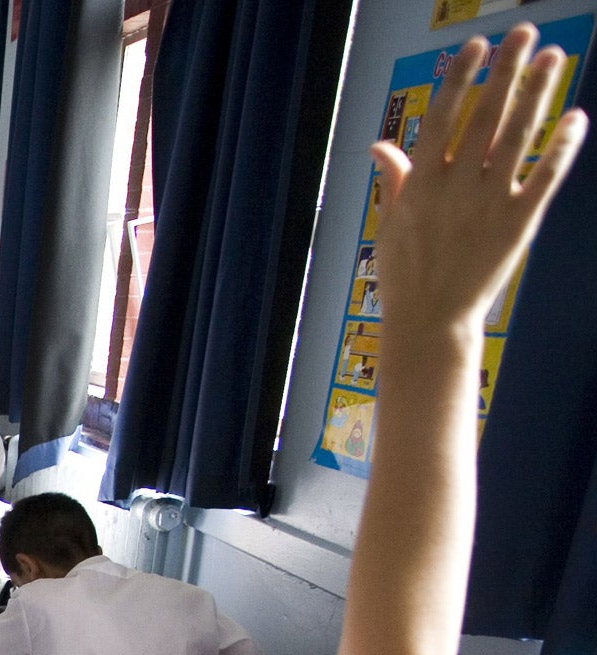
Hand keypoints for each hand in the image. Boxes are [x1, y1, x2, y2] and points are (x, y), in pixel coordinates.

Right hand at [370, 25, 584, 332]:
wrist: (430, 321)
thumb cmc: (406, 274)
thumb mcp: (389, 224)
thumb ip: (393, 178)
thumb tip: (381, 144)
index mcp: (420, 185)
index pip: (442, 118)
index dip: (461, 79)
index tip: (477, 46)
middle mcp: (455, 188)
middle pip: (485, 116)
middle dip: (506, 70)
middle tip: (524, 33)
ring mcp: (487, 204)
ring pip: (517, 137)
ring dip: (537, 93)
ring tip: (552, 58)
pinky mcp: (517, 223)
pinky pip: (544, 177)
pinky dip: (561, 147)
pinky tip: (575, 119)